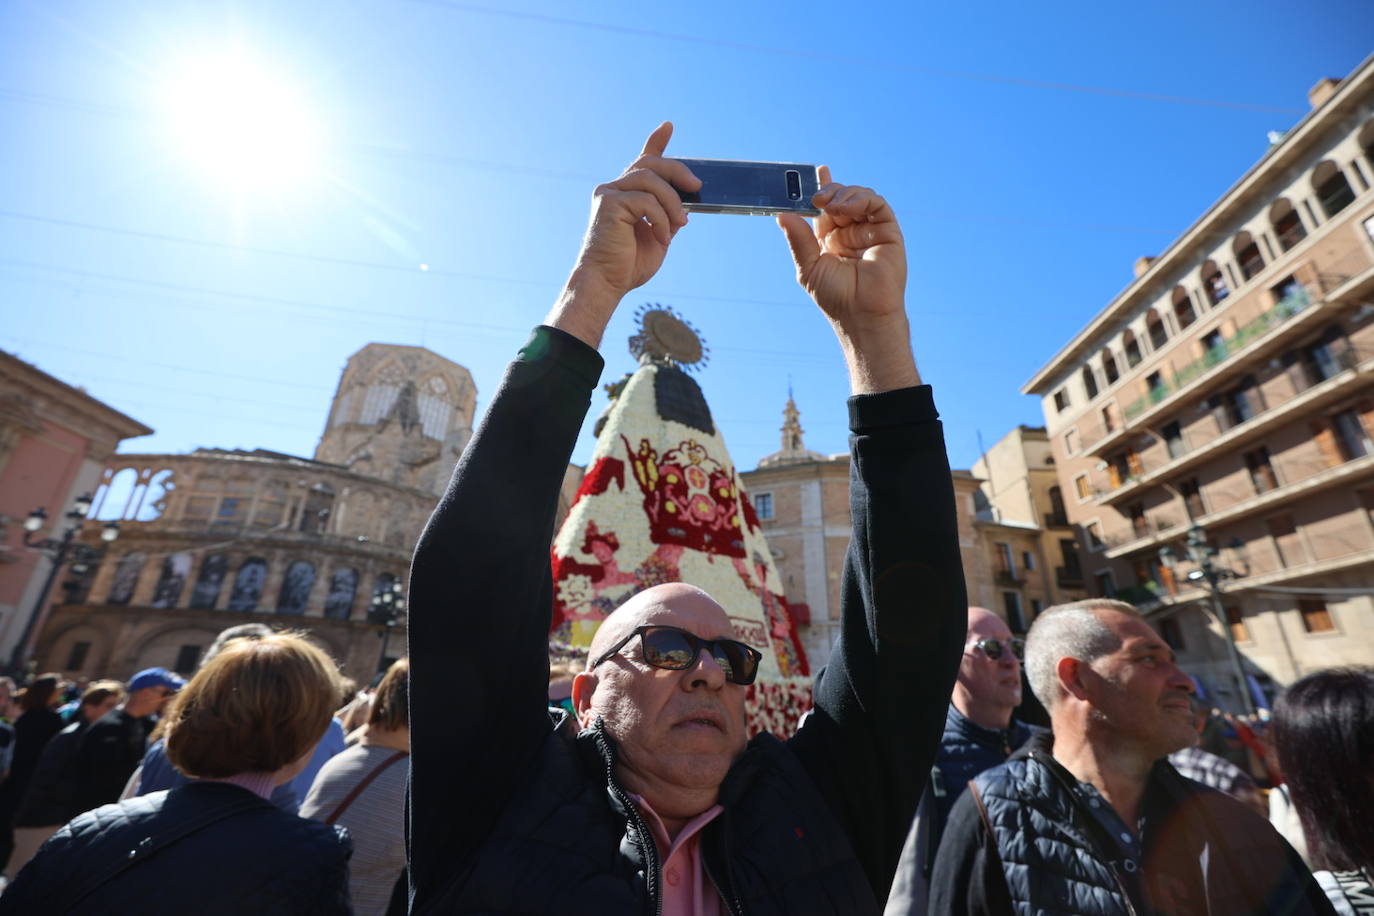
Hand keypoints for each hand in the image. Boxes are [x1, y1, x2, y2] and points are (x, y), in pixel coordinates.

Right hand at [548, 122, 700, 347]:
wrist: (607, 283)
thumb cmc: (628, 265)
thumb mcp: (659, 236)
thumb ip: (669, 217)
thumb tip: (685, 205)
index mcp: (627, 195)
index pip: (643, 162)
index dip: (656, 142)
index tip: (668, 126)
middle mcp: (615, 189)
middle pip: (652, 164)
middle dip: (678, 172)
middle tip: (697, 188)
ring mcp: (610, 193)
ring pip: (652, 181)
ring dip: (672, 203)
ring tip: (680, 224)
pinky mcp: (608, 202)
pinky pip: (646, 201)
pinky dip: (661, 219)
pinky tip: (662, 237)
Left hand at [777, 169, 918, 393]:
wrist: (862, 314)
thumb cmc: (836, 297)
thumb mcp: (809, 267)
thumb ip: (799, 240)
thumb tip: (782, 214)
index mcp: (831, 240)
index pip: (825, 209)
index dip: (821, 188)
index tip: (814, 172)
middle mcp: (851, 232)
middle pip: (840, 198)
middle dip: (828, 192)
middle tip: (816, 197)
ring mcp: (870, 230)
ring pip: (859, 197)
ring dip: (843, 195)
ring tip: (831, 205)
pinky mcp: (888, 231)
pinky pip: (877, 205)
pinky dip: (862, 199)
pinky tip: (848, 207)